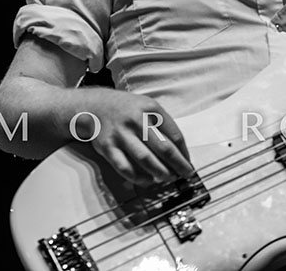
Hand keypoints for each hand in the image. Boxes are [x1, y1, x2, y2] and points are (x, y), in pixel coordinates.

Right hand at [74, 88, 193, 185]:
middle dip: (178, 164)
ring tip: (169, 178)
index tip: (188, 162)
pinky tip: (148, 180)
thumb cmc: (128, 109)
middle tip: (185, 174)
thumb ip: (163, 124)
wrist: (96, 106)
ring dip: (160, 172)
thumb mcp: (148, 107)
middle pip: (163, 147)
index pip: (174, 134)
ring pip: (145, 159)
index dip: (184, 152)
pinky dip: (138, 177)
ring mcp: (121, 134)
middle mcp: (136, 120)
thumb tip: (180, 151)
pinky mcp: (107, 147)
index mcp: (151, 109)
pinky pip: (125, 167)